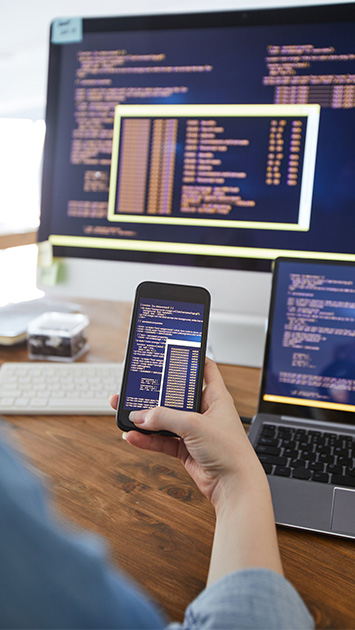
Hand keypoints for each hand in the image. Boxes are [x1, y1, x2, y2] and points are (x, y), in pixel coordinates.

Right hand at [110, 358, 264, 509]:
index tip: (171, 351)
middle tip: (136, 387)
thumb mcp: (194, 425)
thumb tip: (141, 416)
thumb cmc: (230, 451)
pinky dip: (147, 440)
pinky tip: (133, 436)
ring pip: (165, 420)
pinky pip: (162, 441)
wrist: (235, 486)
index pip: (204, 368)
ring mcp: (194, 431)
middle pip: (175, 396)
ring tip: (127, 413)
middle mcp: (205, 411)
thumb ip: (165, 418)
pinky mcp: (186, 449)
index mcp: (215, 397)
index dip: (189, 358)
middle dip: (156, 393)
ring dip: (147, 418)